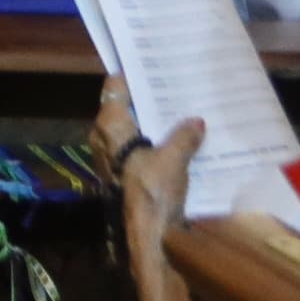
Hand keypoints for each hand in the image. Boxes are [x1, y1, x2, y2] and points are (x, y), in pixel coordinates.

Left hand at [94, 78, 204, 300]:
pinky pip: (138, 150)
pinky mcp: (123, 175)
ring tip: (182, 109)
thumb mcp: (173, 159)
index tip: (151, 62)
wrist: (146, 238)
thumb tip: (196, 121)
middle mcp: (103, 138)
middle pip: (124, 108)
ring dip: (153, 122)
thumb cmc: (152, 191)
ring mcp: (111, 158)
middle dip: (147, 98)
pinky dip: (154, 143)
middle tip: (174, 83)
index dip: (132, 74)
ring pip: (132, 130)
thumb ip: (184, 136)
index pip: (115, 87)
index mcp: (110, 125)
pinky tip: (180, 141)